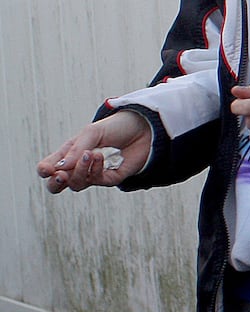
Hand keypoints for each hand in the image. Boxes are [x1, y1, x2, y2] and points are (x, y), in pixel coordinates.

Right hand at [38, 111, 152, 193]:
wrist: (144, 126)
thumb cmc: (115, 127)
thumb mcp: (92, 132)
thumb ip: (76, 149)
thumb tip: (62, 168)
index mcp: (69, 152)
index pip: (48, 167)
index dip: (45, 171)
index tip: (48, 169)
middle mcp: (79, 166)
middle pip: (57, 185)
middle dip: (55, 183)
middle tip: (61, 175)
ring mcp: (95, 173)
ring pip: (77, 184)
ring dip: (80, 172)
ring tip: (91, 154)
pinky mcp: (112, 178)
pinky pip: (99, 181)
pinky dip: (96, 170)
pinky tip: (100, 156)